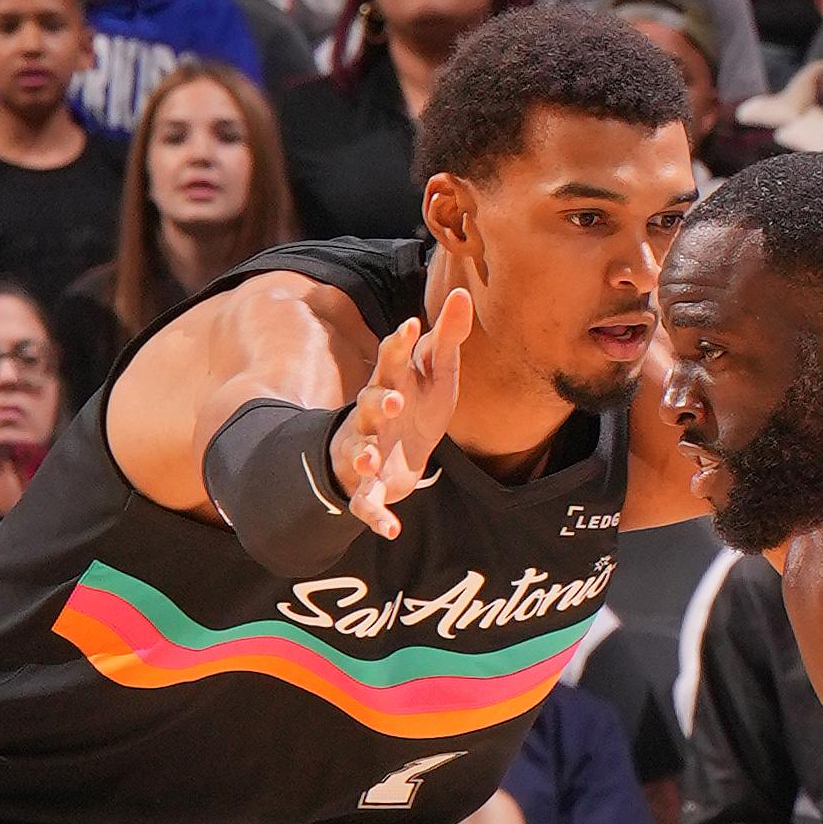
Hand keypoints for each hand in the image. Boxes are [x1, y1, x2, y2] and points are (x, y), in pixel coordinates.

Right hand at [330, 289, 469, 539]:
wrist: (394, 456)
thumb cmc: (415, 408)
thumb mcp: (435, 375)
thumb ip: (447, 339)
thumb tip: (464, 293)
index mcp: (389, 387)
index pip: (389, 362)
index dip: (398, 346)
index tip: (410, 327)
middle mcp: (371, 419)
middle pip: (367, 406)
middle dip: (377, 403)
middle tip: (393, 400)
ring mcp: (367, 454)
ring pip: (358, 454)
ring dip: (364, 458)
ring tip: (372, 462)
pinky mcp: (370, 489)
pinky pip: (367, 505)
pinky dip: (377, 518)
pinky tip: (392, 531)